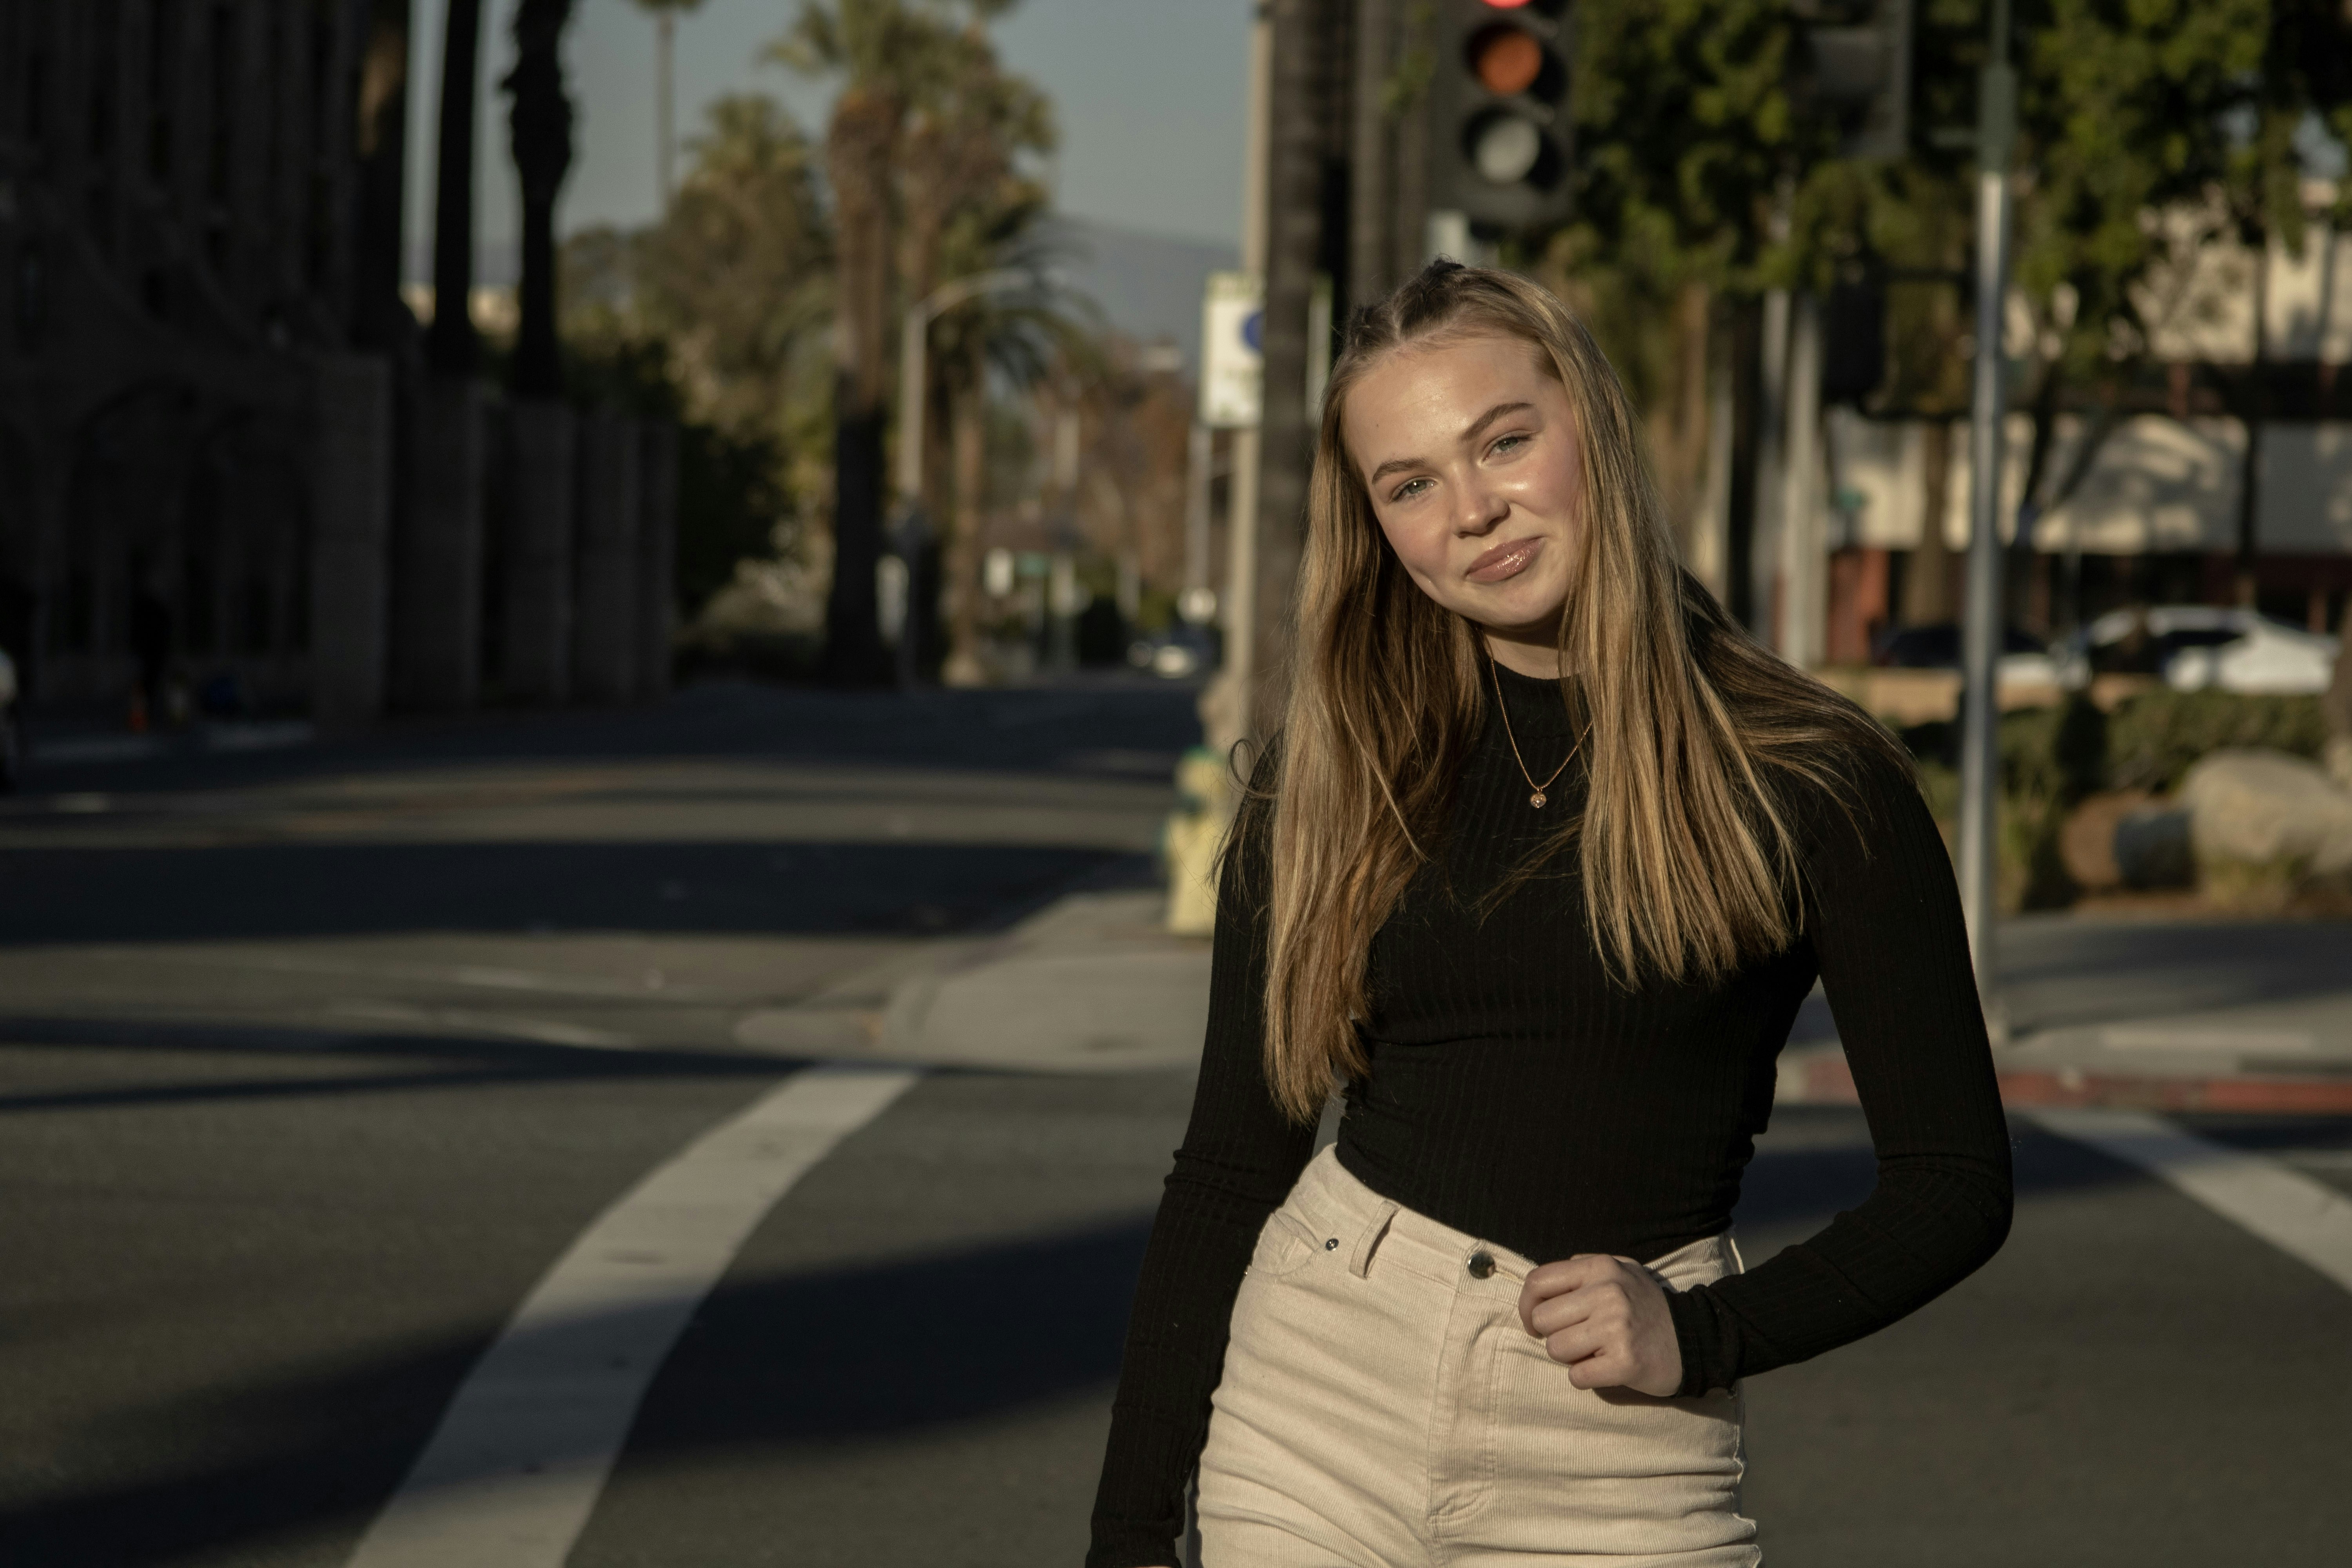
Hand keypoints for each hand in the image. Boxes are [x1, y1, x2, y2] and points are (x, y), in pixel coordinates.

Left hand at [1516, 1253, 1682, 1395]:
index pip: (1537, 1282)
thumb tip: (1541, 1283)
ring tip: (1594, 1351)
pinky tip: (1605, 1368)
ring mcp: (1616, 1328)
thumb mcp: (1620, 1271)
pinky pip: (1576, 1377)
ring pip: (1555, 1349)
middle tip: (1574, 1338)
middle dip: (1550, 1334)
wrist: (1695, 1339)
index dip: (1526, 1306)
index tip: (1534, 1321)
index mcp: (1601, 1268)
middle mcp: (1607, 1293)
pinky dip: (1585, 1378)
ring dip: (1569, 1357)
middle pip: (1541, 1319)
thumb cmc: (1647, 1306)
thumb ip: (1582, 1268)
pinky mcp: (1624, 1362)